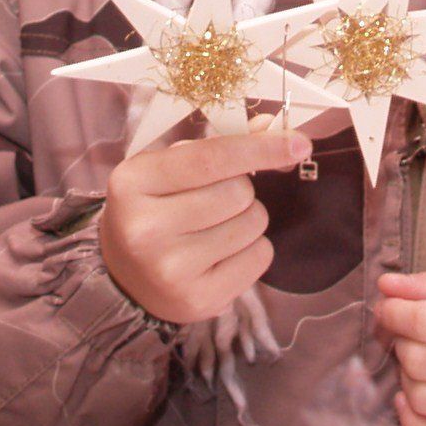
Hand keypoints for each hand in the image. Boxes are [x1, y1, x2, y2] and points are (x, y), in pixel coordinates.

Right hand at [97, 127, 308, 322]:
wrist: (126, 276)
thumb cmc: (153, 209)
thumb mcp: (167, 168)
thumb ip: (217, 145)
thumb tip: (272, 126)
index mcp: (131, 182)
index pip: (209, 158)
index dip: (259, 148)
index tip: (298, 142)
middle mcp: (145, 227)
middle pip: (238, 191)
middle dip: (241, 189)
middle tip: (215, 200)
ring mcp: (171, 268)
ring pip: (253, 223)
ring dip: (247, 218)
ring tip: (215, 227)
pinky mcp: (198, 298)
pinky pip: (260, 257)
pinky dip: (252, 249)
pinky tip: (222, 254)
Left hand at [375, 272, 425, 425]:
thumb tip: (386, 287)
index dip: (394, 313)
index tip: (389, 308)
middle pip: (420, 362)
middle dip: (401, 343)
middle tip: (408, 333)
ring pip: (423, 401)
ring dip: (407, 378)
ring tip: (422, 362)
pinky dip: (414, 424)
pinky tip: (412, 401)